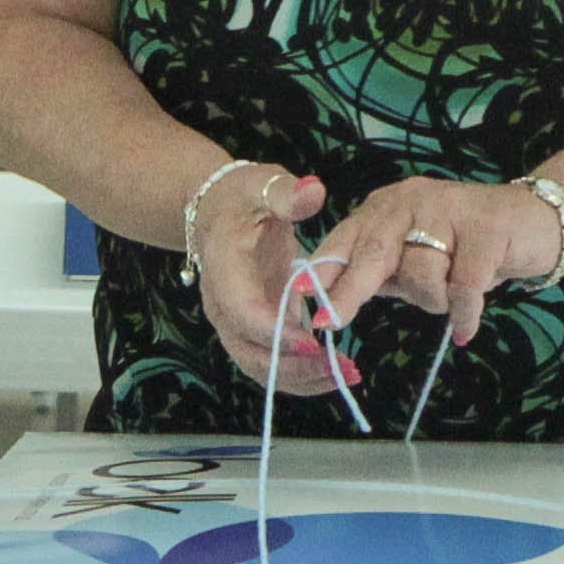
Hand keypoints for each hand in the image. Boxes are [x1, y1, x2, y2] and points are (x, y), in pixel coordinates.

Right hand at [182, 163, 346, 397]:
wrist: (216, 210)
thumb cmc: (243, 197)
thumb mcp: (263, 184)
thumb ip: (287, 193)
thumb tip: (313, 191)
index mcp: (224, 269)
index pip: (242, 312)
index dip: (275, 332)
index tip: (315, 342)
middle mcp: (223, 304)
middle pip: (249, 352)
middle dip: (294, 368)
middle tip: (341, 368)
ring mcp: (235, 321)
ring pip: (260, 366)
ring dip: (302, 379)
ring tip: (347, 375)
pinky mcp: (254, 328)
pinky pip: (272, 362)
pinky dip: (302, 374)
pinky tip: (336, 371)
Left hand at [303, 173, 563, 355]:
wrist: (536, 221)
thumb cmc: (466, 246)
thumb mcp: (415, 257)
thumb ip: (380, 274)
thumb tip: (329, 302)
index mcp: (384, 208)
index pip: (345, 239)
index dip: (322, 270)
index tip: (299, 298)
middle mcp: (410, 201)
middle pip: (372, 252)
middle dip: (349, 292)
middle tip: (330, 324)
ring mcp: (448, 210)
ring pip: (422, 275)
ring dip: (435, 301)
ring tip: (454, 297)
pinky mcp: (486, 227)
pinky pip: (464, 285)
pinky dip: (464, 313)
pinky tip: (464, 329)